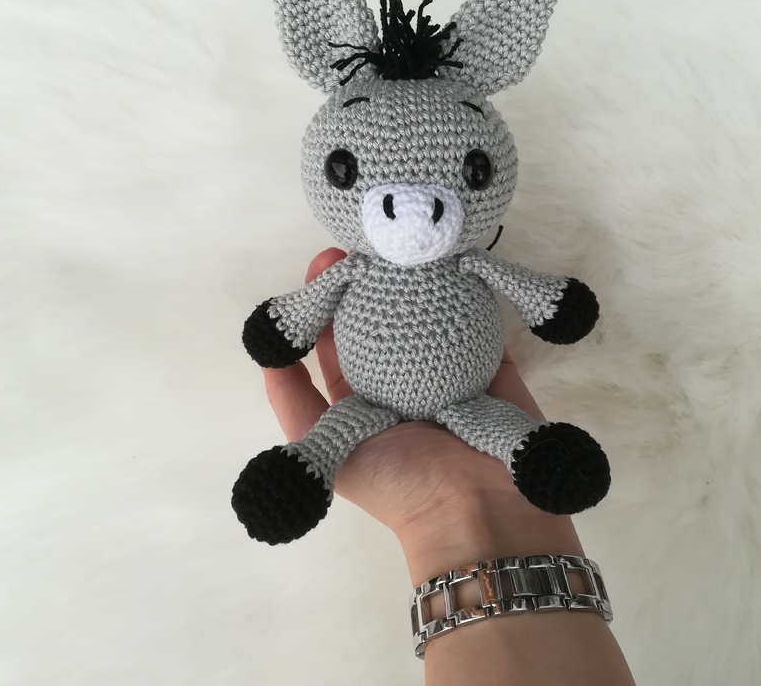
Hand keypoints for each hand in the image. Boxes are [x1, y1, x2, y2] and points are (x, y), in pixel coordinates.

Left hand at [262, 248, 582, 581]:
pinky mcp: (493, 365)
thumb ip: (293, 403)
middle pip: (382, 319)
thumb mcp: (325, 450)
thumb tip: (267, 352)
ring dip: (415, 279)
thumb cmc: (399, 486)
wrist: (479, 515)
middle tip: (366, 244)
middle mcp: (403, 383)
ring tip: (404, 246)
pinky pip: (479, 319)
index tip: (327, 262)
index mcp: (364, 402)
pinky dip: (467, 291)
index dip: (329, 301)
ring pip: (428, 313)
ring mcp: (450, 372)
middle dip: (371, 279)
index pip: (339, 341)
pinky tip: (450, 260)